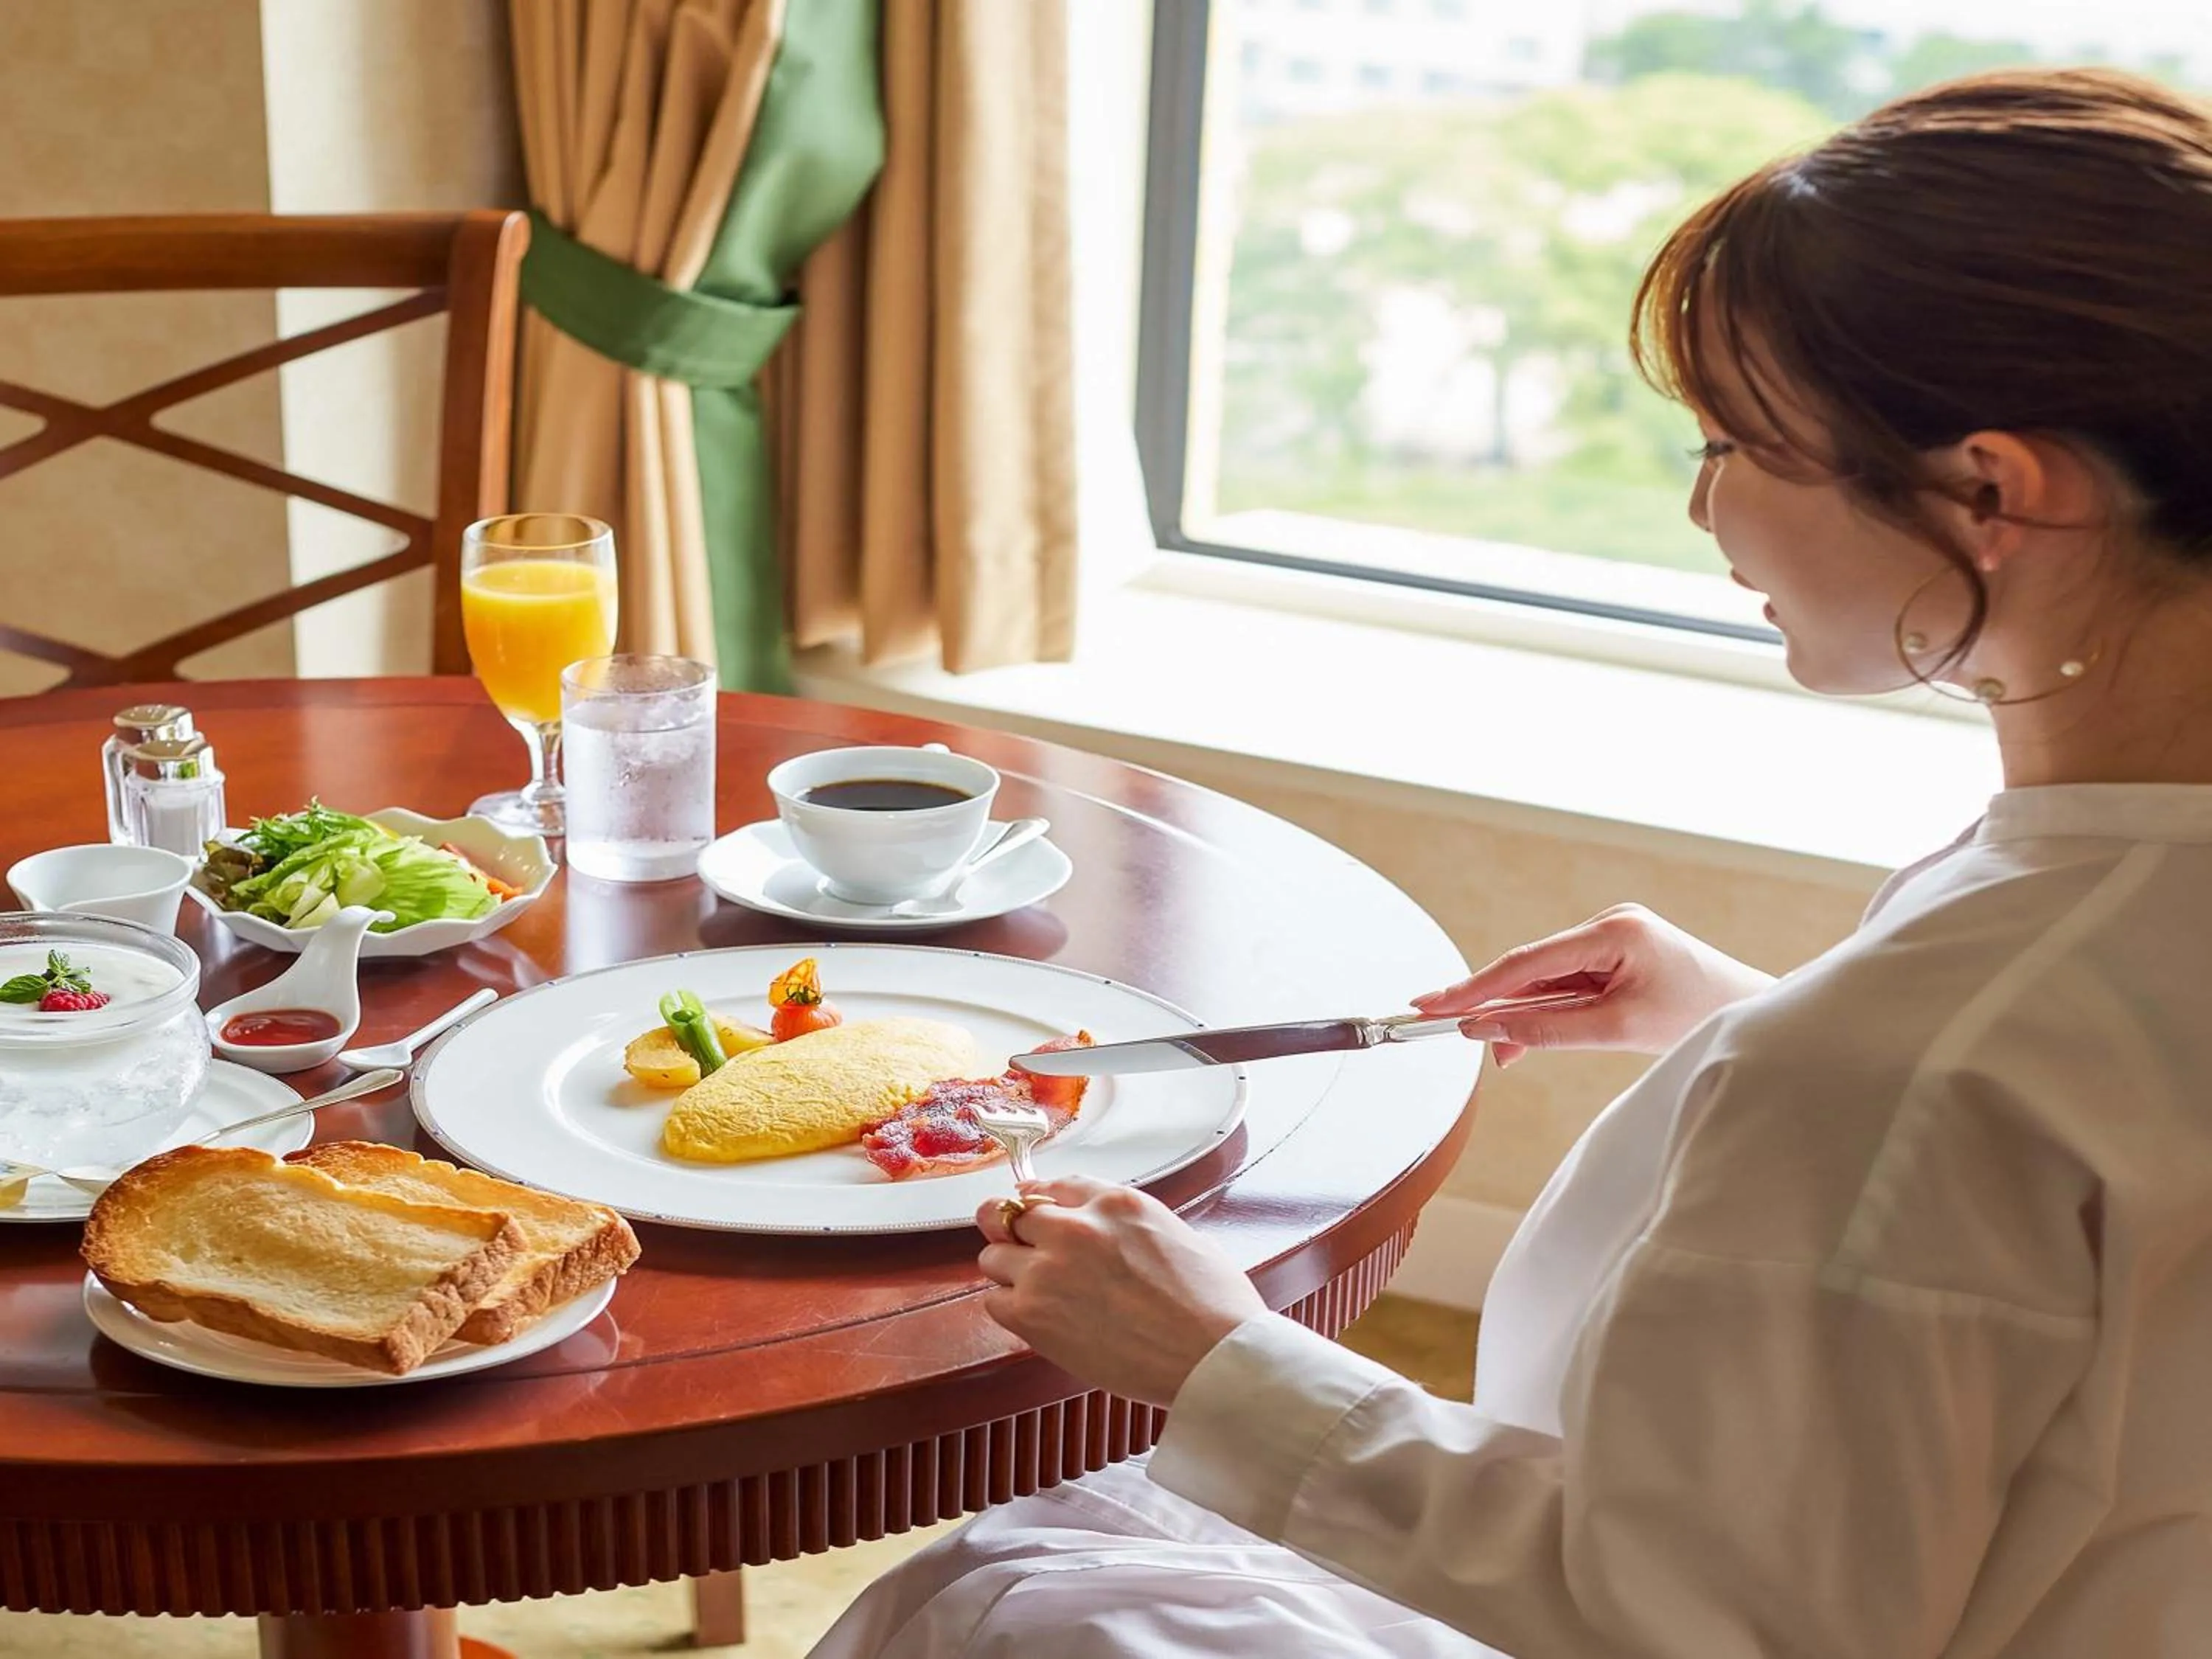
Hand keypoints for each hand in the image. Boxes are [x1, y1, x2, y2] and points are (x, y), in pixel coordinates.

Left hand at [976, 1176, 1267, 1406]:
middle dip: (1015, 1233)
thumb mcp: (1179, 1234)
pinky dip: (1010, 1308)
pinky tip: (1038, 1319)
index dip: (1039, 1202)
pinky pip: (994, 1301)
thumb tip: (1116, 1234)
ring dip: (1009, 1271)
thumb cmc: (1212, 1304)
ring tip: (1038, 1293)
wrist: (1212, 1357)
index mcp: (1115, 1202)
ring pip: (993, 1256)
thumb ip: (1132, 1225)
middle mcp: (1075, 1227)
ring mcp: (1048, 1269)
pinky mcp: (1033, 1315)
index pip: (1053, 1186)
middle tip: (1025, 1254)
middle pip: (1010, 1213)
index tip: (1033, 1213)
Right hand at [1414, 903, 1770, 1066]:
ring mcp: (1614, 937)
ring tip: (1498, 1053)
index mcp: (1615, 931)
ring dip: (1520, 1013)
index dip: (1475, 988)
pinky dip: (1546, 1011)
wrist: (1756, 1017)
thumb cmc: (1703, 1018)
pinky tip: (1523, 1038)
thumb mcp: (1620, 1031)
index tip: (1435, 1006)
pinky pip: (1566, 984)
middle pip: (1531, 967)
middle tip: (1441, 1024)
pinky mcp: (1618, 955)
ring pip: (1546, 978)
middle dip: (1492, 1004)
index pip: (1527, 961)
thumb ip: (1550, 1030)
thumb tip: (1490, 1032)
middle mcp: (1611, 924)